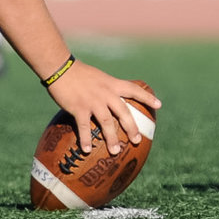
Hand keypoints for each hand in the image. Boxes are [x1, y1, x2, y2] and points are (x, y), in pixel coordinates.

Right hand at [45, 62, 159, 154]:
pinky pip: (85, 126)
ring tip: (115, 151)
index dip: (147, 97)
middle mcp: (105, 93)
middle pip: (123, 112)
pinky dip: (86, 139)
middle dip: (131, 127)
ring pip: (106, 122)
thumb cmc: (77, 72)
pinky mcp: (78, 107)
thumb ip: (105, 88)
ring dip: (111, 138)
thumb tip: (109, 99)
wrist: (60, 67)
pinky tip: (87, 150)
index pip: (134, 89)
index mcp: (111, 84)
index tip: (159, 105)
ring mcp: (92, 101)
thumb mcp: (97, 77)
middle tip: (136, 140)